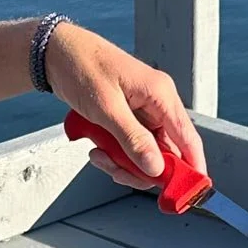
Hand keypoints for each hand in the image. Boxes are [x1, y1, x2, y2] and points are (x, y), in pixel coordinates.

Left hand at [42, 24, 204, 190]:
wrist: (56, 53)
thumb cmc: (82, 69)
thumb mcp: (106, 109)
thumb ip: (133, 140)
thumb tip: (156, 169)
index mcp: (160, 95)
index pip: (188, 139)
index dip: (192, 168)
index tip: (187, 194)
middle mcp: (157, 103)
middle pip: (165, 152)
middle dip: (141, 169)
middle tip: (116, 173)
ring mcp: (142, 111)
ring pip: (145, 152)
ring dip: (123, 162)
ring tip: (98, 156)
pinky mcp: (127, 117)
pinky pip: (129, 145)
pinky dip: (115, 153)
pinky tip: (96, 148)